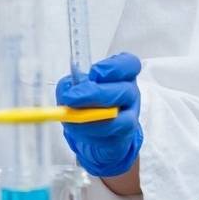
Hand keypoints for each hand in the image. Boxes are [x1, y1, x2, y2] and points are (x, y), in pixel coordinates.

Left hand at [56, 52, 143, 177]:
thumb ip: (71, 85)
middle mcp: (129, 93)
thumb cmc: (89, 105)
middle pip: (124, 90)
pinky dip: (90, 131)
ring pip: (117, 115)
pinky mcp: (124, 135)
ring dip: (90, 117)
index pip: (129, 64)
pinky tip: (79, 128)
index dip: (113, 67)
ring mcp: (130, 115)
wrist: (98, 133)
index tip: (93, 73)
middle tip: (72, 98)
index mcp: (122, 75)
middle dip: (95, 93)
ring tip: (71, 117)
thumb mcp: (76, 88)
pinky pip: (110, 134)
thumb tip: (68, 89)